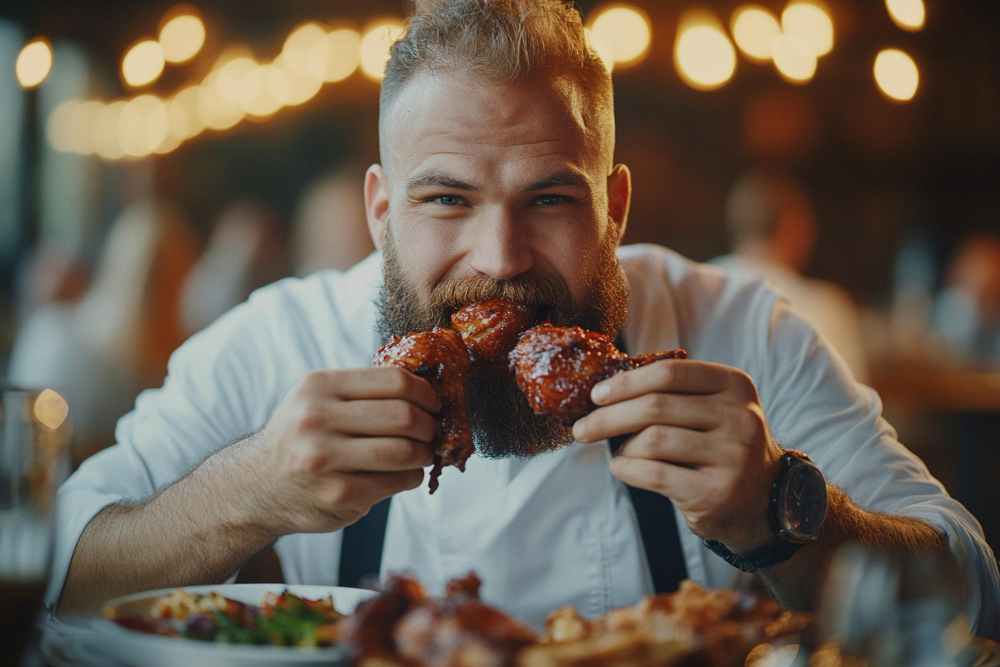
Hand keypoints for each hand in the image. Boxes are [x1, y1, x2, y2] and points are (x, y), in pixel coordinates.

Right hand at [249, 368, 440, 536]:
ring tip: (421, 453)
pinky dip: (411, 477)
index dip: (425, 392)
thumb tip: (426, 389)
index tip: (433, 403)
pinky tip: (403, 474)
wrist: (254, 485)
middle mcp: (317, 418)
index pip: (395, 380)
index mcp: (318, 386)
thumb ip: (362, 391)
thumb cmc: (300, 437)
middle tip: (432, 431)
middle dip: (429, 425)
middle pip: (404, 415)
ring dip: (425, 453)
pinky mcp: (337, 494)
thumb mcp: (317, 399)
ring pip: (405, 451)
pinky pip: (396, 481)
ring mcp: (325, 458)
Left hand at [571, 360, 783, 552]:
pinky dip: (627, 469)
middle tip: (583, 428)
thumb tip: (607, 389)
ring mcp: (733, 456)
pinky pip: (655, 473)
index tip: (597, 396)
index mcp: (735, 386)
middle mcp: (740, 418)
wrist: (764, 502)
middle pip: (655, 406)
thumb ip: (673, 394)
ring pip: (652, 440)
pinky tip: (621, 468)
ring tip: (620, 452)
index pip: (669, 373)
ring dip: (623, 447)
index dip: (626, 382)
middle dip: (608, 417)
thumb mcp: (714, 409)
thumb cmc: (722, 448)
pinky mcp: (718, 492)